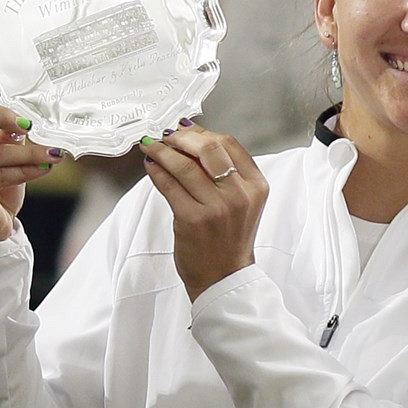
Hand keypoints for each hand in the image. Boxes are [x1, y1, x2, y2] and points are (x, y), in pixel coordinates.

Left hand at [140, 124, 267, 300]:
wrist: (224, 278)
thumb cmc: (229, 240)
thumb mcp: (242, 203)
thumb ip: (226, 174)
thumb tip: (194, 139)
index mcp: (256, 186)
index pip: (229, 144)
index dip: (203, 132)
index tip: (185, 130)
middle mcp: (240, 195)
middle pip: (208, 148)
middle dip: (181, 137)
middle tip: (165, 136)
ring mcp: (217, 207)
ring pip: (184, 165)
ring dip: (162, 151)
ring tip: (151, 147)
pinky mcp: (193, 219)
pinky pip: (169, 185)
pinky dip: (156, 171)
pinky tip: (150, 165)